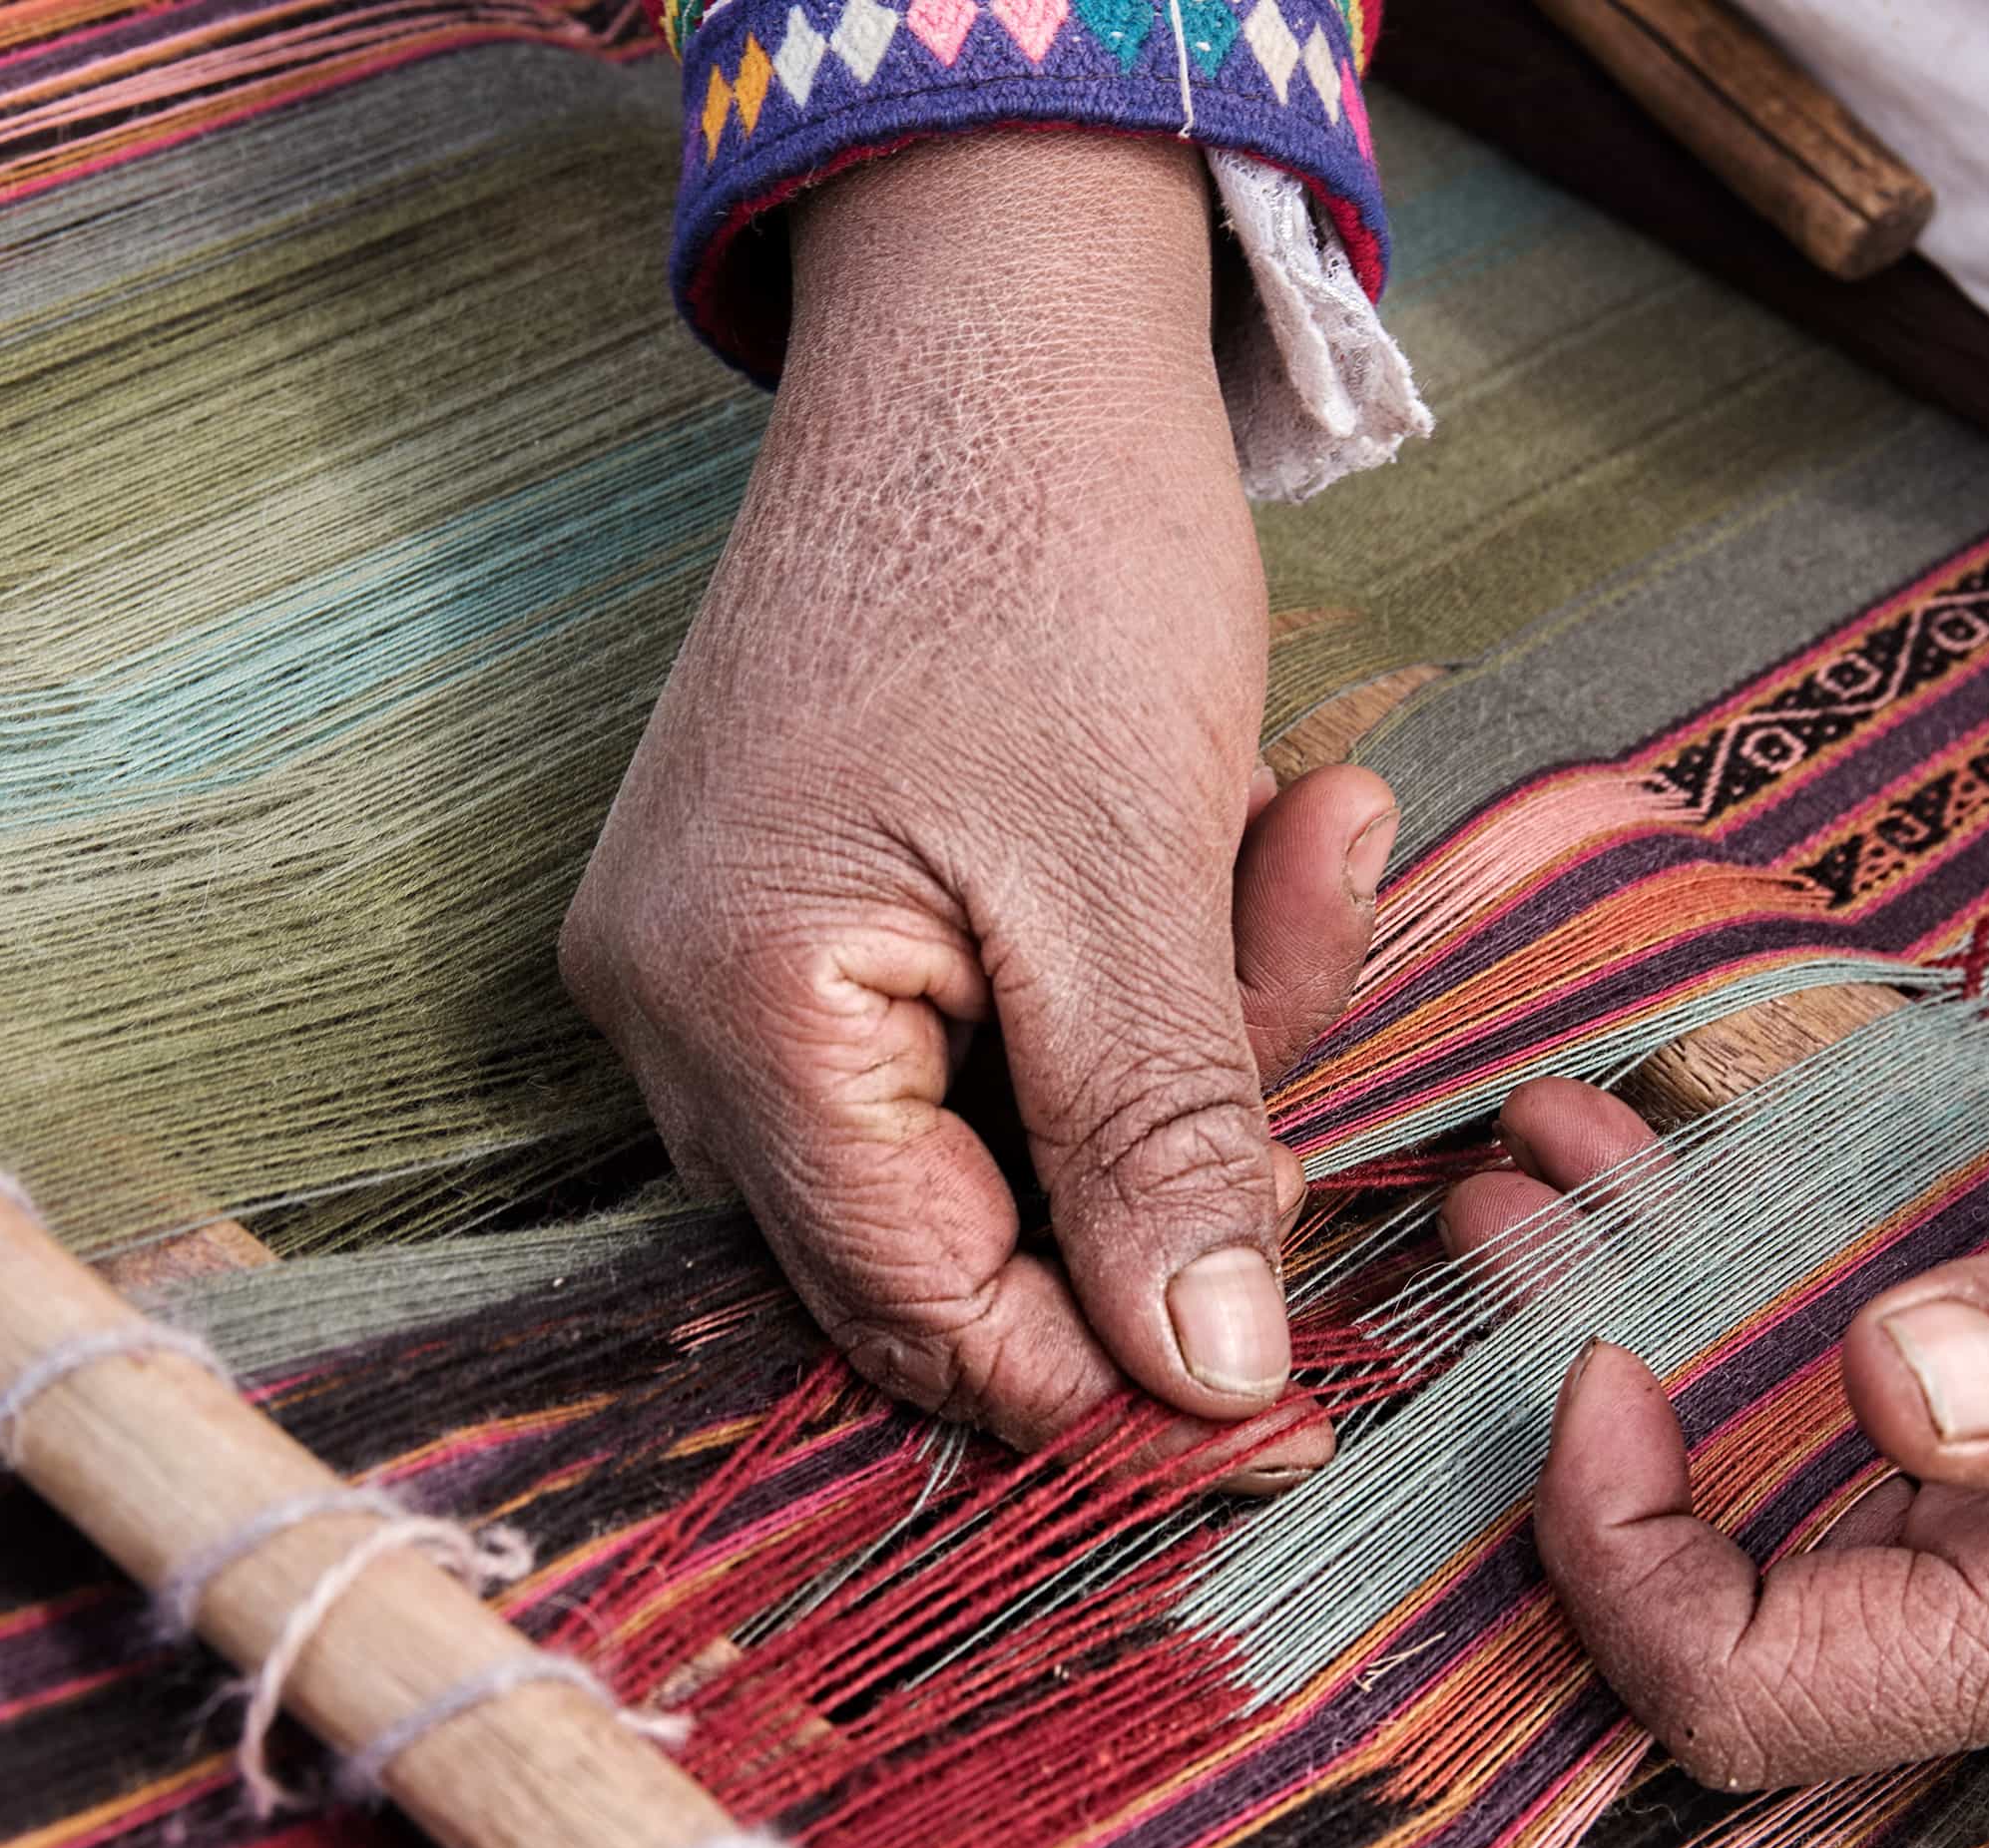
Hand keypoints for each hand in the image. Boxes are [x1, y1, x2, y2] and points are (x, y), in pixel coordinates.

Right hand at [561, 132, 1394, 1470]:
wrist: (990, 316)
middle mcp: (683, 1016)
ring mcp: (728, 957)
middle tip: (1305, 979)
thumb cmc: (1050, 547)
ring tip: (1302, 840)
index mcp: (736, 1014)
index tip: (1289, 1390)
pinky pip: (977, 1028)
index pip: (926, 1313)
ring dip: (1175, 1038)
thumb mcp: (1135, 871)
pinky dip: (1125, 973)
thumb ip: (1161, 1143)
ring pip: (990, 1134)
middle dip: (1172, 1149)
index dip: (1115, 1374)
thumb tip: (1211, 1387)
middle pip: (960, 1235)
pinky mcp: (798, 903)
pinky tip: (1245, 822)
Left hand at [1446, 1075, 1988, 1808]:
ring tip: (1569, 1164)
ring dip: (1673, 1351)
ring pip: (1799, 1534)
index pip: (1751, 1693)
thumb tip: (1885, 1391)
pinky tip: (1714, 1211)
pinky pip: (1886, 1494)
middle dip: (1599, 1414)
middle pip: (1741, 1607)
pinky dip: (1776, 1358)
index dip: (1617, 1549)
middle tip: (1509, 1207)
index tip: (1591, 1355)